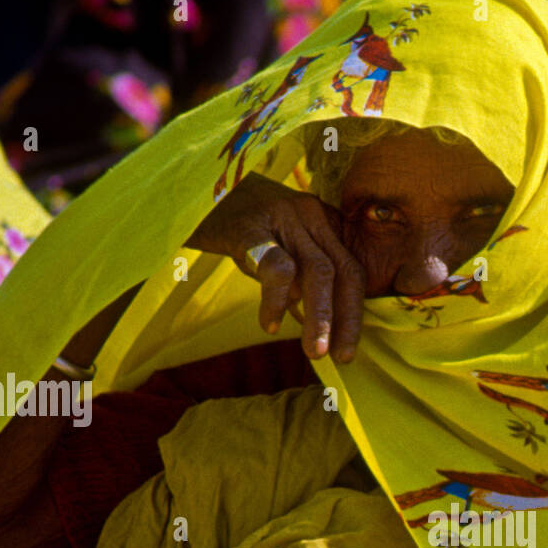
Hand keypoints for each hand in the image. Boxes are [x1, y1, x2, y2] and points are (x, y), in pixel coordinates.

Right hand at [185, 173, 365, 361]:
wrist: (193, 189)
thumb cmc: (239, 226)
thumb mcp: (280, 245)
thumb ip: (300, 280)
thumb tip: (317, 325)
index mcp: (323, 222)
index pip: (353, 270)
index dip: (354, 314)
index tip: (347, 352)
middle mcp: (310, 215)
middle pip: (344, 271)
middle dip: (346, 319)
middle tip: (340, 357)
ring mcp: (283, 217)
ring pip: (317, 271)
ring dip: (320, 317)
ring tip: (314, 351)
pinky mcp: (250, 226)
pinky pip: (276, 266)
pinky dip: (277, 301)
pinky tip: (269, 324)